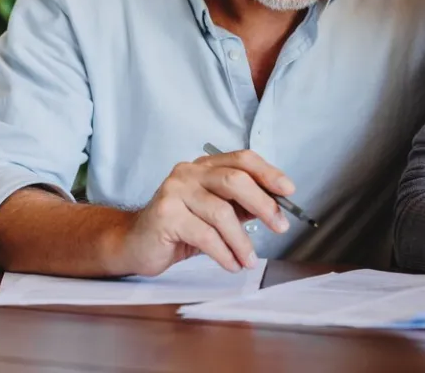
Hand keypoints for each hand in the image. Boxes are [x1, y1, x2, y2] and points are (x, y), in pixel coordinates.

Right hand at [119, 149, 293, 275]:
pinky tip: (232, 264)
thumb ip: (241, 206)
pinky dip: (224, 253)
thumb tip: (277, 207)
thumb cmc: (180, 228)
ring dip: (242, 241)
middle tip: (280, 227)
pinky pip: (205, 235)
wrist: (135, 244)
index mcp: (204, 167)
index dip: (268, 172)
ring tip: (249, 260)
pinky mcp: (165, 215)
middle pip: (235, 180)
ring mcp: (174, 191)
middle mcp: (188, 173)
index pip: (242, 159)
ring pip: (221, 213)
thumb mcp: (215, 213)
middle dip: (263, 205)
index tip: (289, 190)